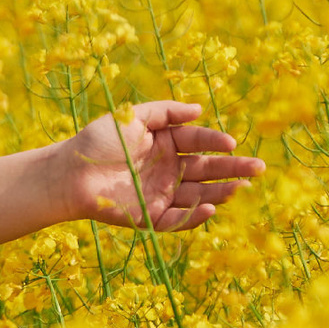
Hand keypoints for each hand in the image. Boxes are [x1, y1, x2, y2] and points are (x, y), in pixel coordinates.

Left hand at [55, 100, 263, 231]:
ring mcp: (161, 194)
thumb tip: (199, 109)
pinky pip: (177, 219)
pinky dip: (194, 215)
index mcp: (165, 145)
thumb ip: (166, 112)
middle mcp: (168, 170)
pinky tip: (211, 206)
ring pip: (199, 195)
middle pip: (207, 170)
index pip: (198, 142)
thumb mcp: (133, 117)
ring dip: (221, 192)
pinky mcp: (151, 217)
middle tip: (259, 168)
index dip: (215, 142)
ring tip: (241, 187)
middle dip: (233, 169)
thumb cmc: (97, 141)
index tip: (231, 142)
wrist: (69, 172)